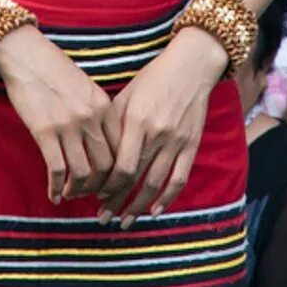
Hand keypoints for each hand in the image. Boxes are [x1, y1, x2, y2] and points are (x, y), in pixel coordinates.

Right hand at [0, 26, 114, 202]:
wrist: (27, 56)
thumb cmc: (55, 71)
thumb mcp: (87, 89)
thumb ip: (97, 115)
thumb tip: (101, 147)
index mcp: (105, 107)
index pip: (121, 150)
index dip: (118, 175)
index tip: (109, 184)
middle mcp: (91, 118)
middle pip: (106, 167)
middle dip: (100, 188)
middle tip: (90, 194)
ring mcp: (68, 125)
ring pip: (83, 173)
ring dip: (78, 191)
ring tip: (71, 194)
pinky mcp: (45, 131)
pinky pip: (57, 170)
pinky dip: (56, 188)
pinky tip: (54, 195)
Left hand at [96, 28, 226, 224]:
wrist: (190, 66)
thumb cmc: (152, 79)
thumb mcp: (125, 96)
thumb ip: (112, 125)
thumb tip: (95, 157)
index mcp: (136, 121)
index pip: (120, 166)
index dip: (107, 186)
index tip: (95, 195)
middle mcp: (156, 134)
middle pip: (135, 178)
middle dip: (117, 201)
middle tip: (103, 217)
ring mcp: (176, 141)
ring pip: (156, 183)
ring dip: (139, 206)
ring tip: (126, 220)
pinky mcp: (191, 144)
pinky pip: (180, 178)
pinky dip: (168, 198)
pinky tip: (155, 211)